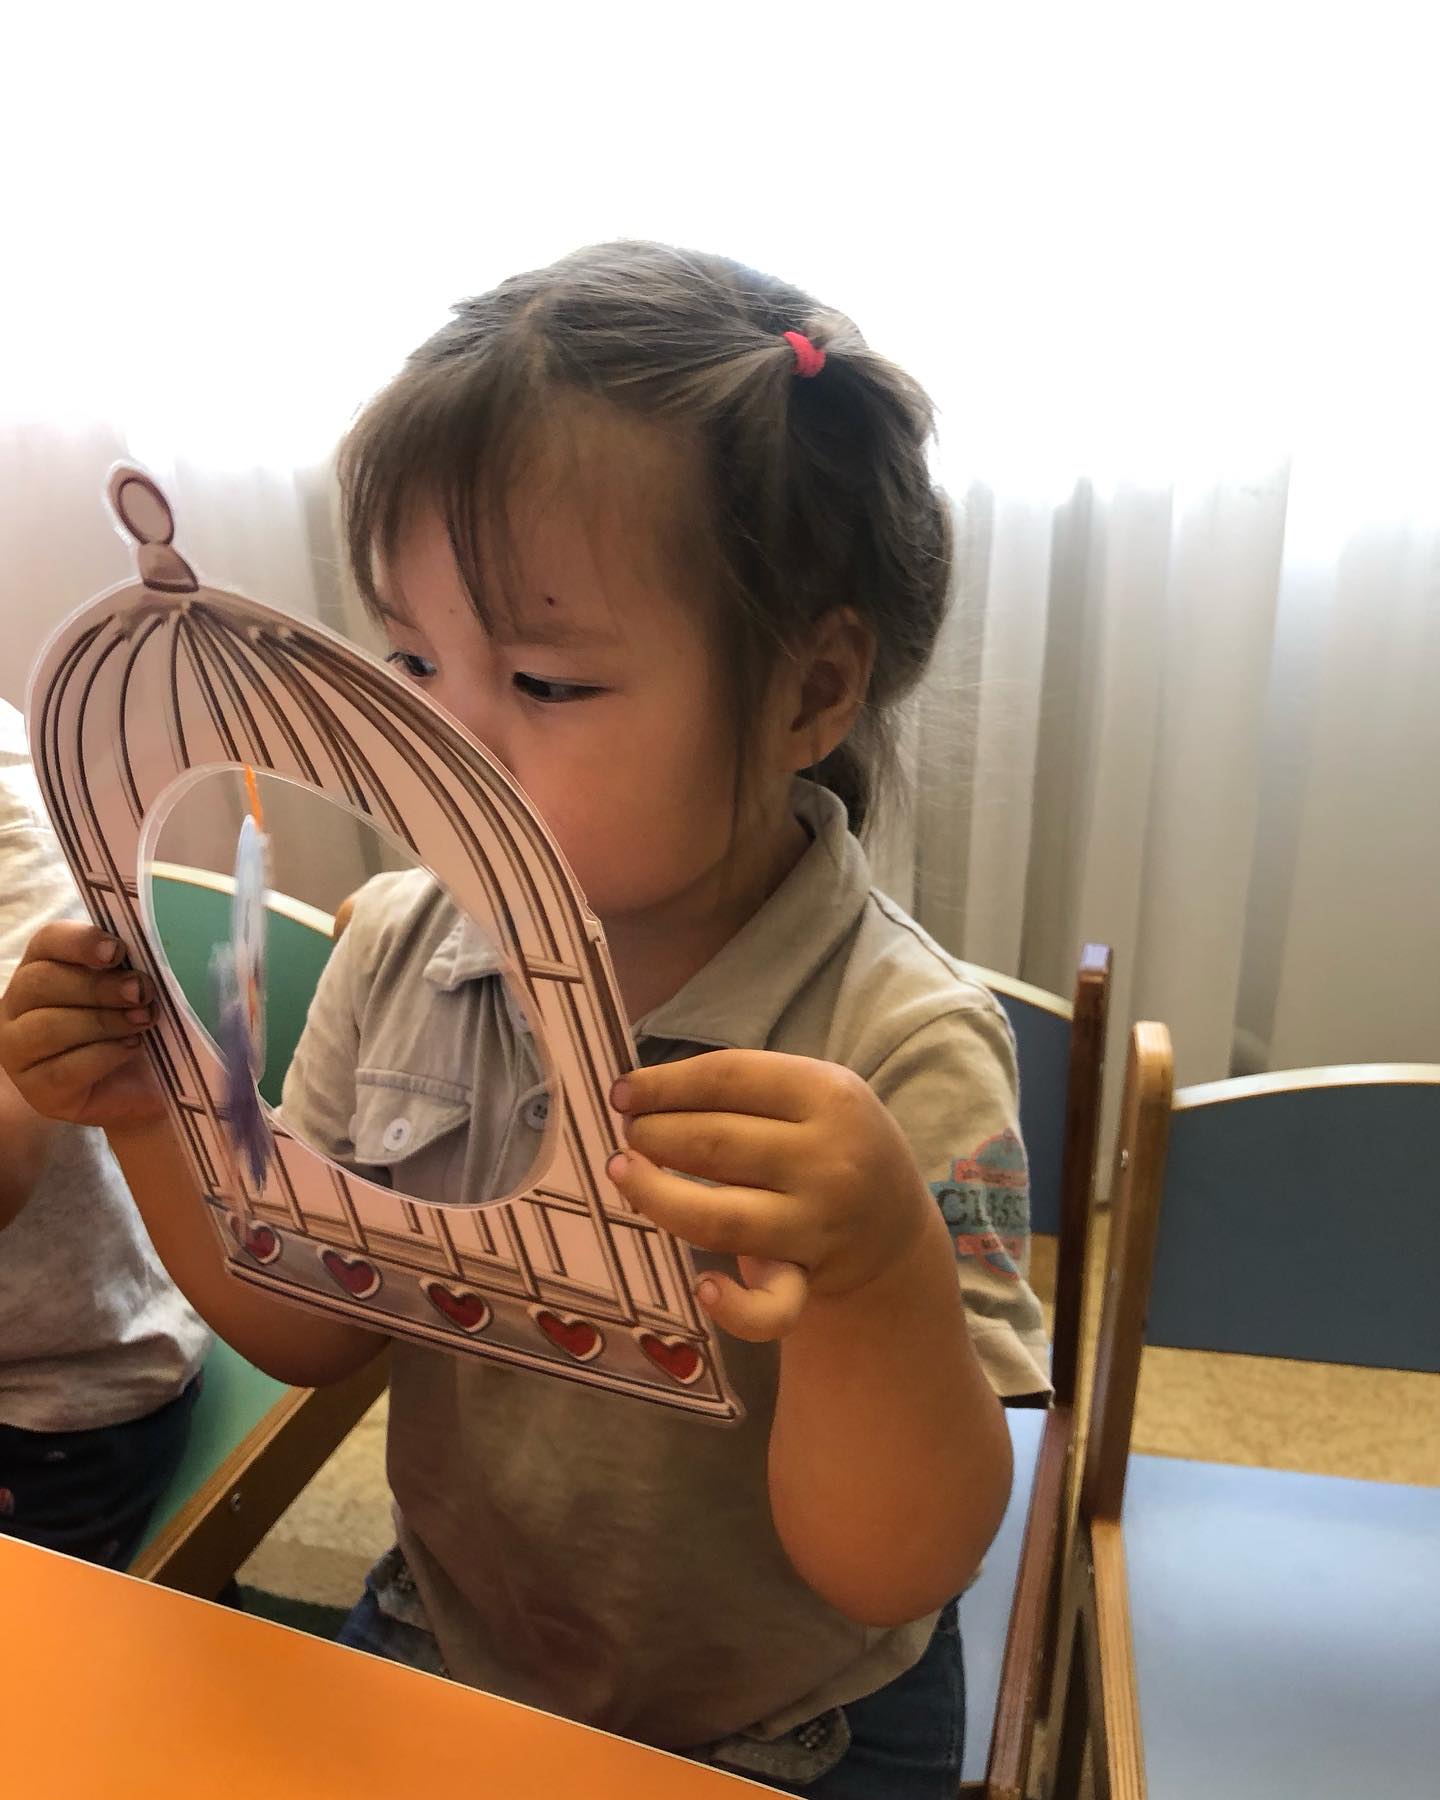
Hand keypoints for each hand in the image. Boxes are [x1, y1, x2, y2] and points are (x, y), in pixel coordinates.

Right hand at [0, 922, 166, 1131]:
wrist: (145, 1086)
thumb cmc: (135, 1025)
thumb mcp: (135, 991)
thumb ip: (131, 970)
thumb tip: (149, 958)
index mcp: (43, 967)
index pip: (47, 942)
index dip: (80, 942)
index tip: (117, 951)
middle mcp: (18, 1006)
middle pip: (41, 982)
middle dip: (98, 986)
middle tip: (142, 992)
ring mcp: (20, 1052)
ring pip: (48, 1027)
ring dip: (103, 1022)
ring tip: (142, 1022)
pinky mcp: (39, 1091)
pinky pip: (65, 1069)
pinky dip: (105, 1055)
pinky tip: (131, 1048)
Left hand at [608, 1049, 931, 1340]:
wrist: (893, 1222)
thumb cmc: (830, 1142)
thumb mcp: (813, 1093)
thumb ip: (743, 1088)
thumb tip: (640, 1093)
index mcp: (829, 1094)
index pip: (727, 1078)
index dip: (663, 1085)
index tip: (622, 1093)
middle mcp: (828, 1159)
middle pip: (713, 1143)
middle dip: (653, 1134)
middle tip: (630, 1134)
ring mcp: (818, 1224)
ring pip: (718, 1217)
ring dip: (655, 1193)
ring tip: (622, 1173)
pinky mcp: (808, 1280)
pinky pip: (768, 1308)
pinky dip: (732, 1307)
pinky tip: (702, 1286)